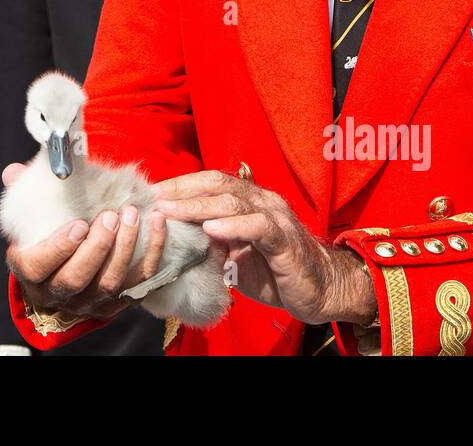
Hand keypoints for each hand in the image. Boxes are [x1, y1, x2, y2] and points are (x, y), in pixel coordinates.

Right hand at [1, 163, 167, 321]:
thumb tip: (13, 172)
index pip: (37, 267)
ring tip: (133, 215)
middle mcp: (58, 293)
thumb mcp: (33, 215)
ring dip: (125, 248)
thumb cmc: (50, 231)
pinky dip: (152, 253)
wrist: (71, 265)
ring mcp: (89, 302)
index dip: (57, 248)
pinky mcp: (119, 302)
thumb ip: (23, 193)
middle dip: (97, 247)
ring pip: (109, 284)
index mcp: (31, 271)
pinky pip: (139, 283)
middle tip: (111, 216)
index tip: (78, 224)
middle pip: (76, 279)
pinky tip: (157, 223)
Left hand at [154, 170, 375, 325]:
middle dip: (182, 190)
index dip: (181, 185)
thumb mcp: (236, 255)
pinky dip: (232, 226)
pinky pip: (257, 226)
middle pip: (218, 184)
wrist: (321, 290)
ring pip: (233, 201)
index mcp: (249, 200)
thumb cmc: (275, 272)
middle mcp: (262, 201)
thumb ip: (213, 241)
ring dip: (198, 205)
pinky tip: (210, 228)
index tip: (152, 193)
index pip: (211, 181)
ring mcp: (275, 217)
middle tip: (153, 198)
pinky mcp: (284, 240)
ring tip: (171, 210)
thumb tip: (176, 234)